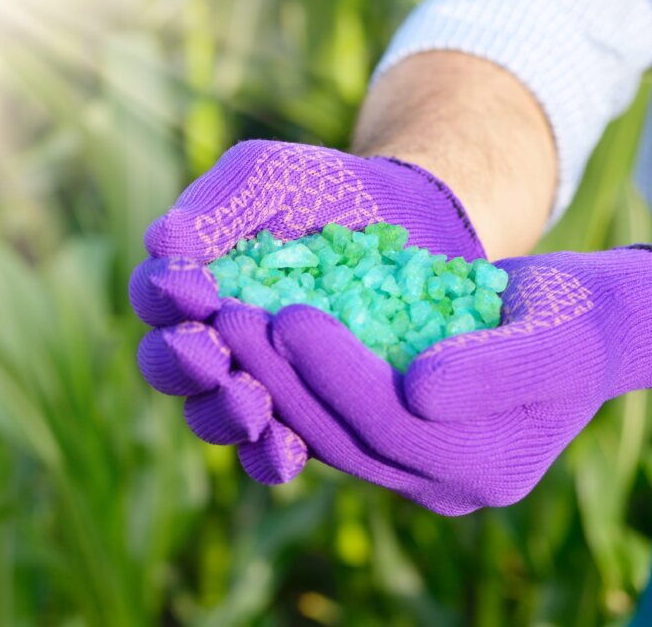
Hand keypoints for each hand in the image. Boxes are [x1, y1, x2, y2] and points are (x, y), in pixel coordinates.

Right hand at [131, 139, 486, 479]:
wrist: (414, 222)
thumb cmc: (326, 191)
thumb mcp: (270, 176)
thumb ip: (218, 203)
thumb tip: (163, 243)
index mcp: (189, 285)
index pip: (154, 299)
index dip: (164, 297)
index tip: (195, 285)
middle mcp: (211, 340)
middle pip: (168, 367)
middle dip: (183, 362)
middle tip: (211, 350)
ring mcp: (252, 383)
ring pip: (211, 417)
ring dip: (222, 412)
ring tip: (249, 399)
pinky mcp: (302, 418)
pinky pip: (269, 453)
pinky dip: (270, 454)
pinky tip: (289, 446)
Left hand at [211, 246, 651, 514]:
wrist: (573, 332)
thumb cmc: (572, 323)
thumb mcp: (555, 337)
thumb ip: (495, 369)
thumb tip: (418, 392)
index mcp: (484, 465)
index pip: (391, 422)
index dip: (335, 371)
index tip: (287, 314)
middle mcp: (441, 485)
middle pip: (343, 433)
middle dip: (283, 374)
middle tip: (229, 315)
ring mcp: (410, 473)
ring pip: (322, 431)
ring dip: (269, 377)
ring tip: (227, 321)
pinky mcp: (386, 446)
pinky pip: (324, 419)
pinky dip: (286, 380)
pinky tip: (250, 338)